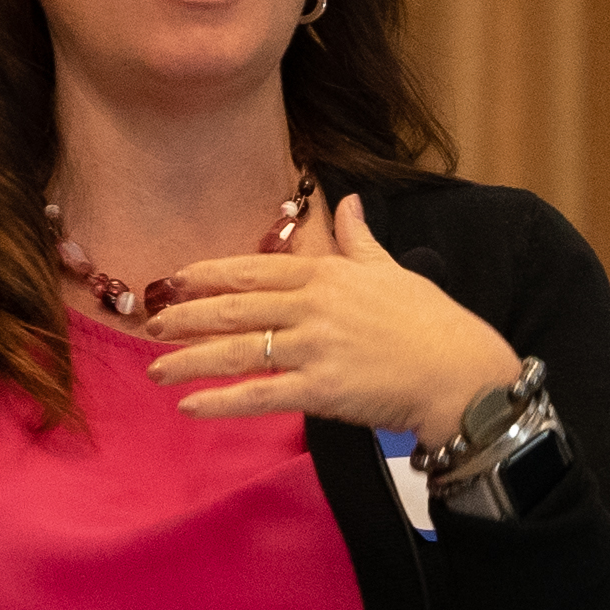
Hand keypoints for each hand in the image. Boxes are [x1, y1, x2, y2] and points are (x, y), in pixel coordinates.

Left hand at [146, 191, 519, 445]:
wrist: (462, 374)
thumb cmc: (430, 324)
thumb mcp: (392, 271)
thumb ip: (360, 240)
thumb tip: (348, 202)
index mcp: (328, 275)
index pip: (255, 269)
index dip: (209, 274)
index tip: (175, 278)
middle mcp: (314, 306)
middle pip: (234, 308)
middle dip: (185, 317)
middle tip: (148, 325)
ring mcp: (315, 348)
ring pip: (237, 351)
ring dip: (189, 361)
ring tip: (155, 370)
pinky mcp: (322, 390)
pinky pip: (259, 395)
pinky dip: (221, 401)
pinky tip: (190, 406)